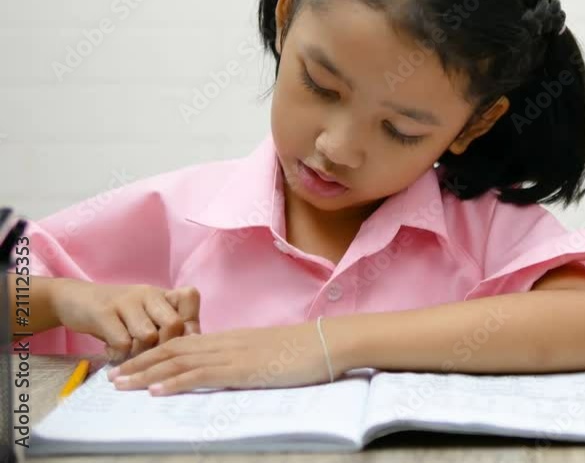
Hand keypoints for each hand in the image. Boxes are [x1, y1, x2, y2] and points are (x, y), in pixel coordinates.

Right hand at [50, 279, 200, 361]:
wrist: (74, 300)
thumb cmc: (119, 316)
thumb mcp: (147, 316)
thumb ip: (169, 328)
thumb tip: (195, 349)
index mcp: (161, 294)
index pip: (190, 298)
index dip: (190, 323)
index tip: (179, 342)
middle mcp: (147, 293)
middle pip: (174, 323)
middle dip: (165, 346)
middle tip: (150, 354)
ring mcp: (125, 301)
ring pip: (148, 336)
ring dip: (139, 353)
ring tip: (128, 352)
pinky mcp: (103, 313)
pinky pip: (122, 343)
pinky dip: (118, 354)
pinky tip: (112, 352)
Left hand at [106, 321, 341, 395]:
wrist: (328, 342)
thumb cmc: (306, 350)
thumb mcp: (269, 354)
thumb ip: (247, 359)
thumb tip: (234, 371)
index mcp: (231, 338)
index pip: (183, 343)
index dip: (154, 353)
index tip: (131, 364)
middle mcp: (226, 342)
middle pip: (172, 349)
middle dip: (139, 363)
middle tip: (111, 375)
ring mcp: (232, 354)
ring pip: (178, 361)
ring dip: (146, 373)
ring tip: (120, 384)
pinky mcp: (241, 369)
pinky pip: (200, 375)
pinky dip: (174, 382)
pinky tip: (155, 390)